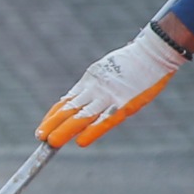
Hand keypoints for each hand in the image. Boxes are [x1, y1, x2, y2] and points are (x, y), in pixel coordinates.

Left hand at [38, 23, 190, 147]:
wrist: (153, 51)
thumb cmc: (133, 61)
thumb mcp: (106, 70)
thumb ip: (93, 84)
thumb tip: (78, 98)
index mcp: (90, 81)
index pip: (66, 101)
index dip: (53, 116)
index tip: (43, 128)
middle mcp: (95, 89)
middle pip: (69, 109)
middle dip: (53, 124)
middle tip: (40, 138)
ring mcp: (109, 96)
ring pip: (82, 115)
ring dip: (66, 129)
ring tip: (52, 142)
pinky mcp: (125, 103)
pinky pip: (105, 120)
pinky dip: (92, 131)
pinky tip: (81, 141)